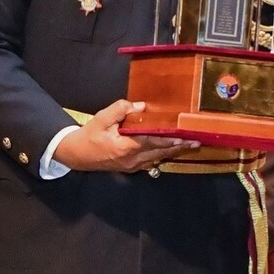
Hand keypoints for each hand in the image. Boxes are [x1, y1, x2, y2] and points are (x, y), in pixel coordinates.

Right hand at [52, 100, 199, 172]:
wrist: (76, 155)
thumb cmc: (89, 135)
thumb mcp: (102, 118)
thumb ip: (121, 110)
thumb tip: (141, 106)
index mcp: (126, 147)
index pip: (152, 141)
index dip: (169, 138)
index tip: (184, 136)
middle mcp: (133, 159)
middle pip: (160, 152)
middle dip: (179, 146)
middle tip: (197, 141)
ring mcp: (133, 165)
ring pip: (157, 157)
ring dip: (173, 151)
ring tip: (190, 145)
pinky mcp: (131, 167)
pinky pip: (151, 160)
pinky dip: (163, 154)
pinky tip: (173, 149)